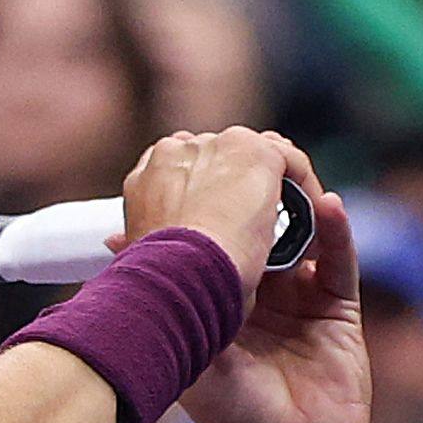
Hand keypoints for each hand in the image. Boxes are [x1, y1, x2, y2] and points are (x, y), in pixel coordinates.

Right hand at [120, 126, 291, 300]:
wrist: (176, 274)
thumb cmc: (153, 276)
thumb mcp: (138, 254)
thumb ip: (132, 241)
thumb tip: (111, 242)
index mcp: (149, 171)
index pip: (188, 166)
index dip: (208, 192)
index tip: (221, 223)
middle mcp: (180, 148)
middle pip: (223, 156)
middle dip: (240, 186)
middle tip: (259, 227)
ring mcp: (220, 146)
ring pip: (257, 156)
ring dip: (273, 186)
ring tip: (288, 228)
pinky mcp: (258, 153)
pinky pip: (291, 159)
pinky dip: (304, 185)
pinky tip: (310, 219)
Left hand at [172, 137, 371, 422]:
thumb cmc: (235, 418)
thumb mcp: (193, 357)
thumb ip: (169, 306)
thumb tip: (114, 245)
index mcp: (221, 305)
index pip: (216, 245)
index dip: (211, 211)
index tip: (197, 171)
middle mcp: (259, 295)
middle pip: (260, 230)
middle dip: (257, 196)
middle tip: (247, 158)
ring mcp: (301, 298)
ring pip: (302, 235)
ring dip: (297, 203)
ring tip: (287, 170)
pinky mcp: (338, 307)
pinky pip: (340, 260)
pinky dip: (338, 231)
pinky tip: (328, 204)